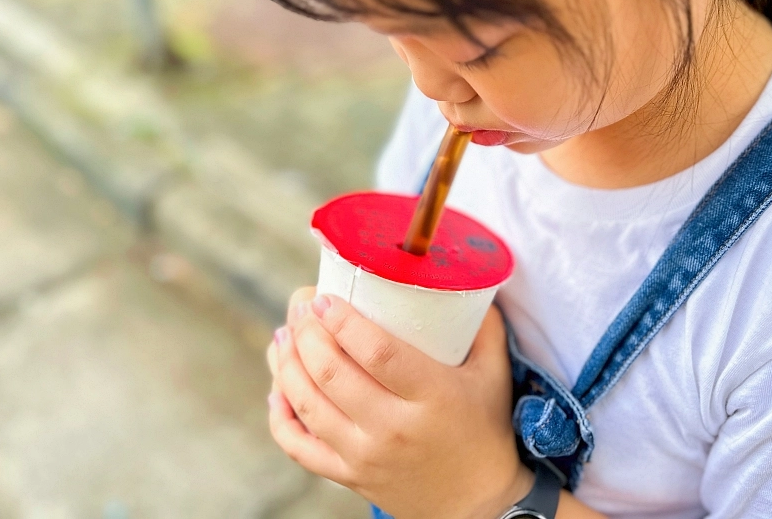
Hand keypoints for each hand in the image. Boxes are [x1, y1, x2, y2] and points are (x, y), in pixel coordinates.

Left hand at [266, 288, 531, 518]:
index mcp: (432, 397)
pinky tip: (278, 387)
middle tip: (301, 307)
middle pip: (332, 374)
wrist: (478, 505)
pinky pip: (299, 447)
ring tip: (284, 335)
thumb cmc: (485, 431)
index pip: (378, 353)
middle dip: (306, 333)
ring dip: (287, 365)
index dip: (344, 322)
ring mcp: (366, 457)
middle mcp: (394, 429)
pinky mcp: (348, 476)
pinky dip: (280, 416)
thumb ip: (485, 325)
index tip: (325, 297)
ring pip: (309, 405)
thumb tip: (468, 276)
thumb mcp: (494, 375)